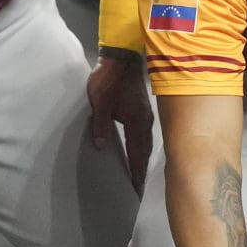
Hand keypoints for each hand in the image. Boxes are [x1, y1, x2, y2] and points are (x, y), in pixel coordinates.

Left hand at [85, 48, 154, 189]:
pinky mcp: (143, 110)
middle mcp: (145, 122)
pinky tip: (138, 150)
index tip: (136, 189)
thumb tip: (102, 147)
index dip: (136, 172)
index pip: (137, 154)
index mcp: (136, 122)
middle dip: (141, 171)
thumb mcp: (100, 103)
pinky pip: (145, 135)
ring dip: (142, 160)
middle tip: (138, 189)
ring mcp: (146, 115)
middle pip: (145, 152)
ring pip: (146, 144)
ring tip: (138, 174)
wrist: (122, 57)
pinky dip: (142, 147)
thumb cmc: (109, 79)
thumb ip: (101, 125)